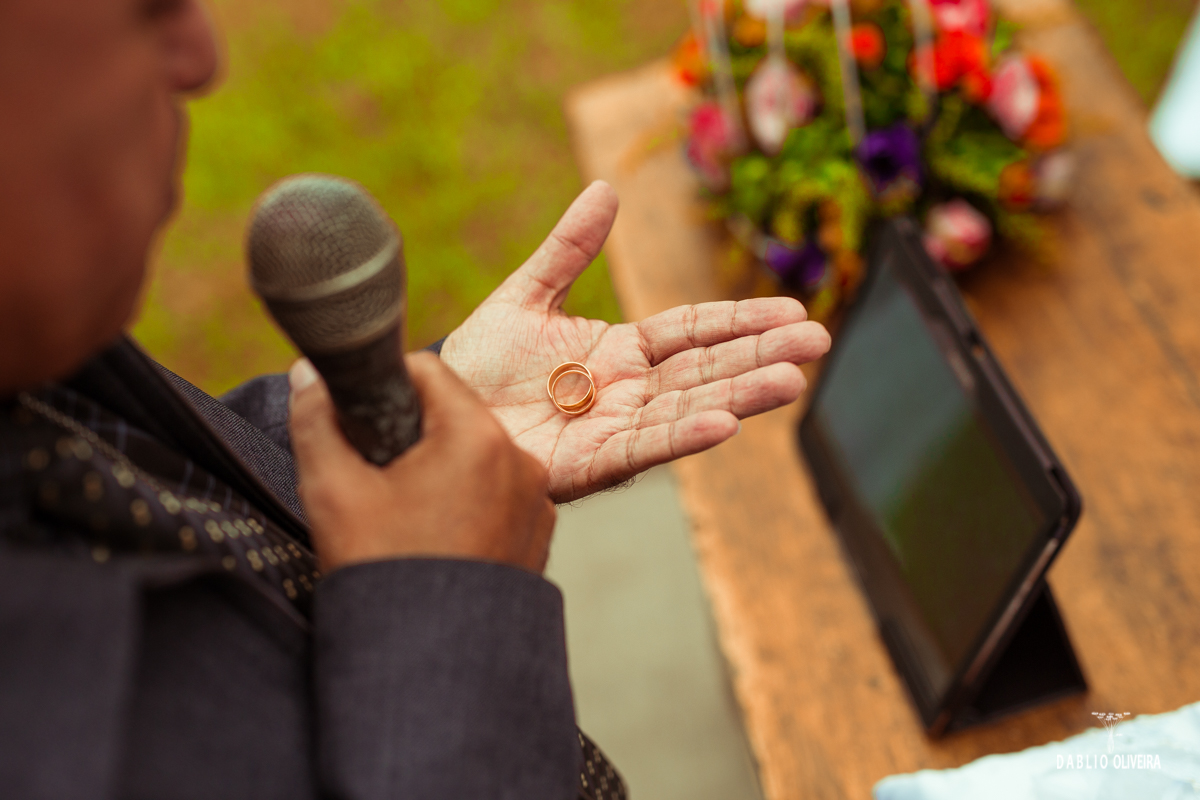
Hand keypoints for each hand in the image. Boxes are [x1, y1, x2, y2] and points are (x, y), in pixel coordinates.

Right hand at [288, 353, 556, 573]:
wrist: (426, 666)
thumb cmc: (381, 573)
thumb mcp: (333, 492)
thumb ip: (315, 421)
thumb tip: (307, 374)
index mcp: (477, 436)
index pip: (427, 371)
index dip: (383, 385)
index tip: (358, 420)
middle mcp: (522, 460)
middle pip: (455, 414)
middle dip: (413, 433)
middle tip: (375, 478)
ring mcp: (537, 500)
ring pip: (477, 457)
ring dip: (441, 470)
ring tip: (404, 516)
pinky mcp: (540, 535)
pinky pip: (499, 495)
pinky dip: (468, 504)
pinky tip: (436, 538)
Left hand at [442, 181, 831, 502]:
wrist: (429, 413)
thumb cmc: (479, 363)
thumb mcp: (526, 296)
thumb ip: (568, 249)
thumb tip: (605, 189)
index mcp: (621, 351)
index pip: (694, 331)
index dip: (740, 320)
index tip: (793, 309)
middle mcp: (628, 391)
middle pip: (705, 369)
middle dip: (761, 355)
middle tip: (819, 340)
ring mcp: (613, 429)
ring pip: (687, 409)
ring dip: (739, 396)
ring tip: (791, 382)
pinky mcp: (588, 465)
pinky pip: (642, 449)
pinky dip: (681, 437)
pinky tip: (723, 424)